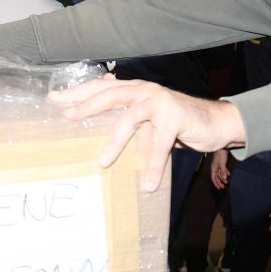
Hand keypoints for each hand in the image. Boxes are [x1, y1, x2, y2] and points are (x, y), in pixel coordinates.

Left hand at [48, 75, 244, 191]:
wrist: (216, 122)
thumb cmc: (177, 121)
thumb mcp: (148, 115)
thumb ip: (126, 112)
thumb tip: (96, 112)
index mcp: (134, 89)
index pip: (101, 87)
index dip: (78, 92)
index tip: (54, 99)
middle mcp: (145, 91)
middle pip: (109, 95)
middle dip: (86, 106)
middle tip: (67, 116)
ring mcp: (160, 102)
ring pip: (130, 119)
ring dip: (115, 142)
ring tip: (103, 163)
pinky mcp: (176, 118)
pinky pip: (160, 145)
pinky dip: (152, 166)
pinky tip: (148, 184)